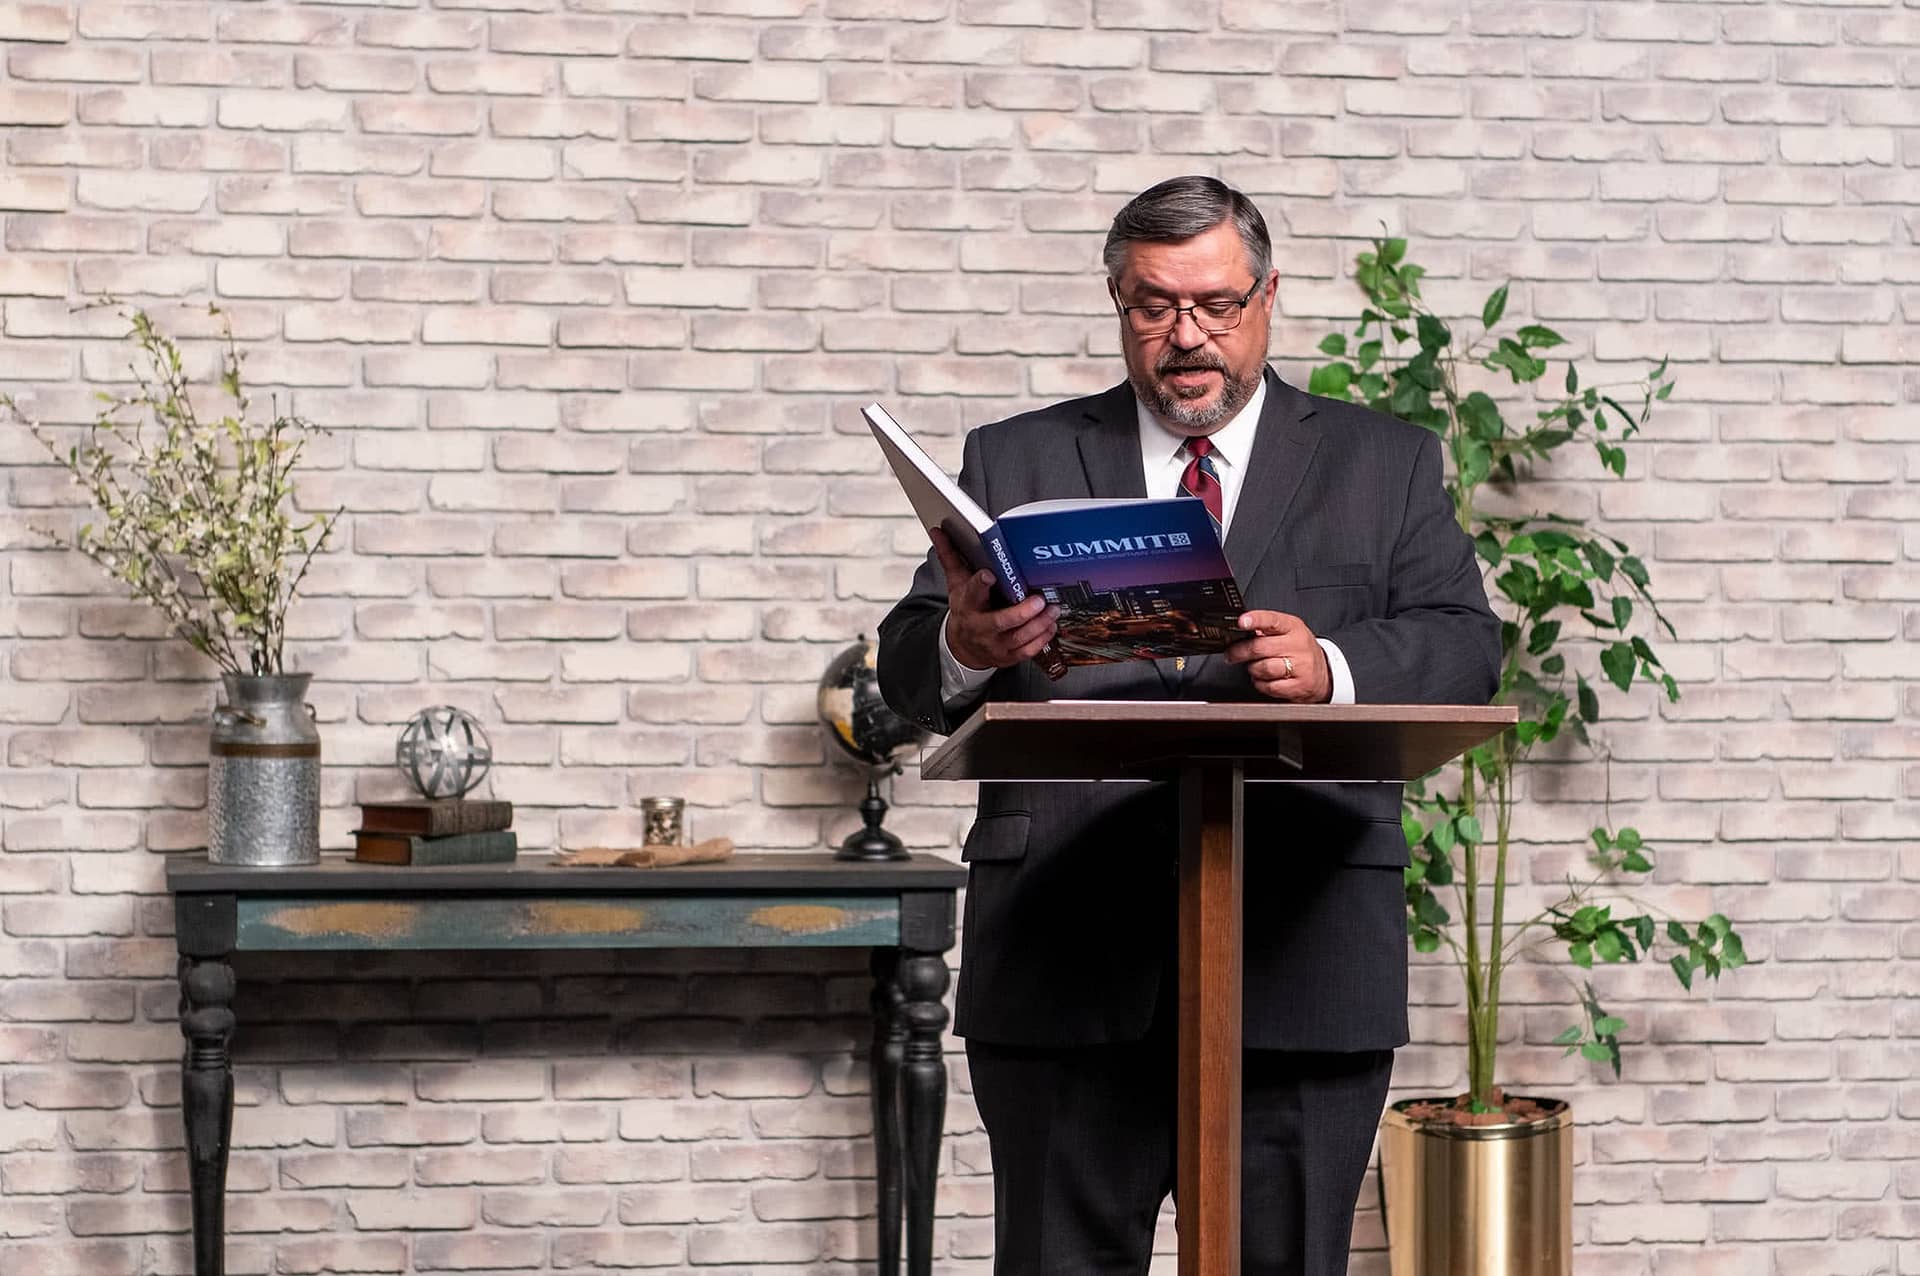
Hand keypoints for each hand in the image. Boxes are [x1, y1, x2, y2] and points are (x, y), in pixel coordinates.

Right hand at [930, 527, 1059, 669]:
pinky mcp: (1008, 656)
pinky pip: (1027, 650)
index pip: (972, 593)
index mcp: (967, 605)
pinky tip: (1050, 625)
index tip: (989, 574)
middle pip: (1001, 621)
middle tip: (1038, 600)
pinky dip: (1042, 638)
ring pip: (1018, 637)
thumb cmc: (965, 610)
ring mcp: (995, 644)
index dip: (980, 584)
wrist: (962, 646)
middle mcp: (980, 626)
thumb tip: (937, 531)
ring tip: (1052, 609)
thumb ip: (950, 556)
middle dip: (1021, 612)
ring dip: (1038, 624)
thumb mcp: (956, 584)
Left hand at [1225, 610, 1331, 702]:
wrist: (1323, 674)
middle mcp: (1298, 645)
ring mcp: (1300, 667)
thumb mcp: (1288, 632)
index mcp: (1293, 627)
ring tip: (1253, 667)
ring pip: (1263, 668)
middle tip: (1231, 655)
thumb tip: (1239, 631)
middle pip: (1260, 647)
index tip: (1241, 622)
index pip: (1272, 620)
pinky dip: (1260, 683)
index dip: (1255, 620)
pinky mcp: (1298, 686)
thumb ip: (1266, 629)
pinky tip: (1264, 679)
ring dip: (1252, 669)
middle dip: (1239, 652)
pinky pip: (1269, 686)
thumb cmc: (1299, 650)